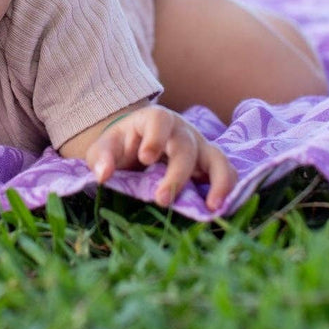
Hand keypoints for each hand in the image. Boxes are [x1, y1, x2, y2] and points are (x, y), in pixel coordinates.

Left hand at [84, 105, 236, 209]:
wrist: (136, 146)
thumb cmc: (121, 146)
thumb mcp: (104, 147)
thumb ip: (101, 157)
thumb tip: (103, 174)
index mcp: (154, 120)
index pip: (159, 121)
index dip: (155, 138)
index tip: (145, 158)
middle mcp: (181, 131)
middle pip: (186, 146)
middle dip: (176, 174)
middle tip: (161, 199)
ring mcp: (199, 146)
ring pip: (216, 157)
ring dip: (218, 181)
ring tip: (212, 206)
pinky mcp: (208, 164)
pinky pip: (226, 172)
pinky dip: (228, 188)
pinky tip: (219, 208)